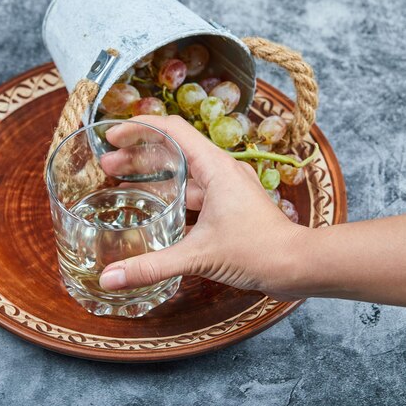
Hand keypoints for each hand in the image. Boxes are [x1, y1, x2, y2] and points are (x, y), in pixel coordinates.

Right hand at [98, 115, 308, 300]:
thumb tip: (110, 278)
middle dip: (138, 155)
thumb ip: (152, 266)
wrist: (298, 266)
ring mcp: (227, 189)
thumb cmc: (258, 251)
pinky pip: (194, 195)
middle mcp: (221, 171)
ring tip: (122, 186)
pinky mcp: (230, 207)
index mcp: (215, 167)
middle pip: (173, 150)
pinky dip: (171, 198)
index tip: (113, 136)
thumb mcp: (198, 256)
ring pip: (183, 175)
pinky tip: (154, 213)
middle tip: (107, 164)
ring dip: (154, 177)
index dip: (140, 127)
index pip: (173, 129)